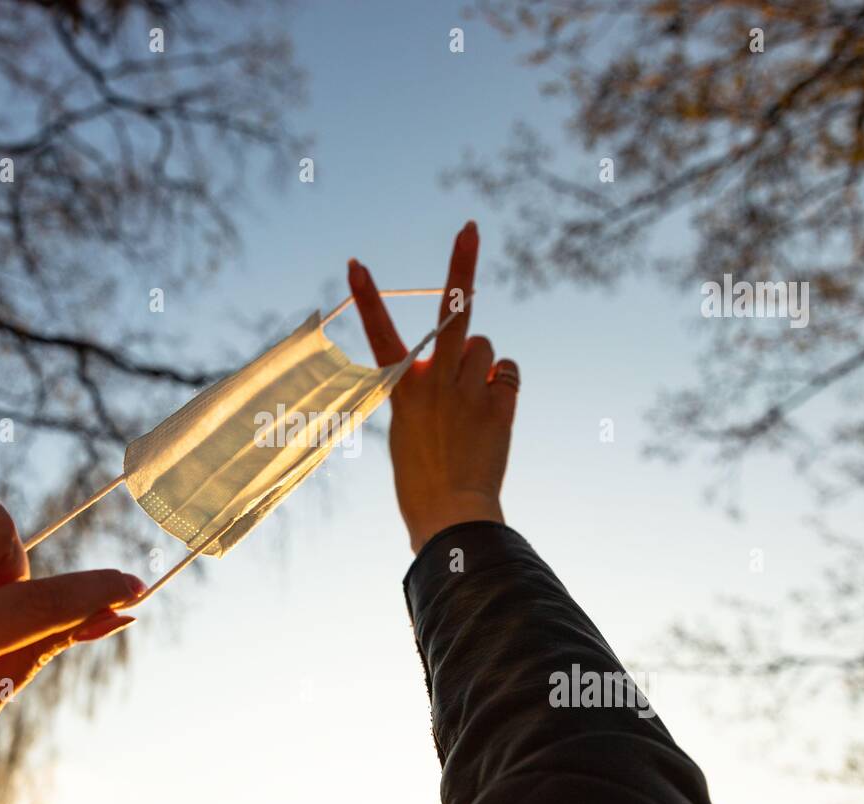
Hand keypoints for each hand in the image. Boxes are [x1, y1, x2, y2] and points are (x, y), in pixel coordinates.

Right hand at [348, 221, 517, 551]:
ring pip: (484, 348)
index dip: (368, 297)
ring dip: (481, 366)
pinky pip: (508, 374)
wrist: (450, 515)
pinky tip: (491, 413)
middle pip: (454, 313)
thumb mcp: (410, 429)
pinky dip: (502, 387)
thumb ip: (430, 388)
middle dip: (463, 265)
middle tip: (470, 228)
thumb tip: (468, 358)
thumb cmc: (423, 480)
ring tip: (472, 404)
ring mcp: (469, 390)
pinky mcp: (500, 404)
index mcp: (403, 389)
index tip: (356, 263)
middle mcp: (435, 381)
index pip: (381, 334)